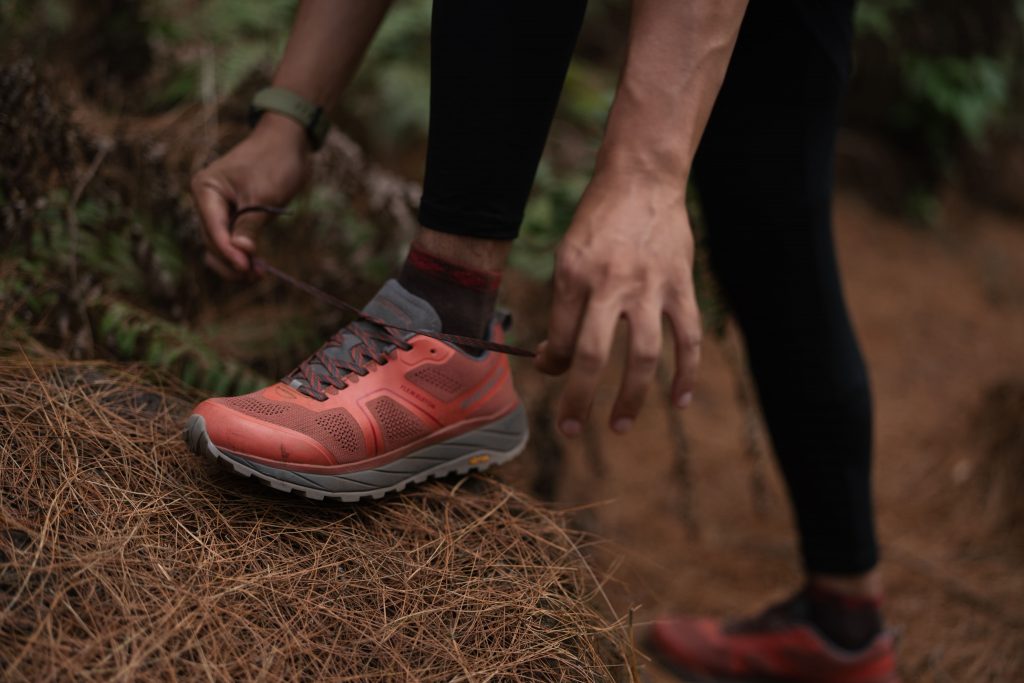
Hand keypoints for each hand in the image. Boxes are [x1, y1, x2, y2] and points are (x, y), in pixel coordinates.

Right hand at [190, 113, 310, 276]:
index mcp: (205, 190)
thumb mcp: (264, 196)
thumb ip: (250, 225)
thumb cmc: (274, 162)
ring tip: (259, 274)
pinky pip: (231, 240)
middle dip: (233, 261)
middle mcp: (206, 200)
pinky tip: (257, 265)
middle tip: (258, 276)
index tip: (247, 269)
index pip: (213, 230)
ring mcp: (217, 209)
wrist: (287, 142)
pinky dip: (242, 253)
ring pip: (220, 246)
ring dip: (236, 262)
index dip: (228, 253)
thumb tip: (240, 253)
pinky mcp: (232, 215)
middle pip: (213, 242)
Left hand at [534, 172, 701, 435]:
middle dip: (578, 399)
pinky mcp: (681, 286)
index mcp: (573, 276)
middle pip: (592, 356)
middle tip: (571, 432)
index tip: (551, 370)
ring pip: (643, 356)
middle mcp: (609, 284)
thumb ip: (563, 305)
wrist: (642, 180)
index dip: (551, 364)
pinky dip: (686, 373)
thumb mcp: (566, 255)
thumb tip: (553, 358)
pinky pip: (687, 339)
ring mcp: (650, 288)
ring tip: (619, 425)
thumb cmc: (598, 223)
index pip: (559, 337)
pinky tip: (679, 401)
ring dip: (631, 397)